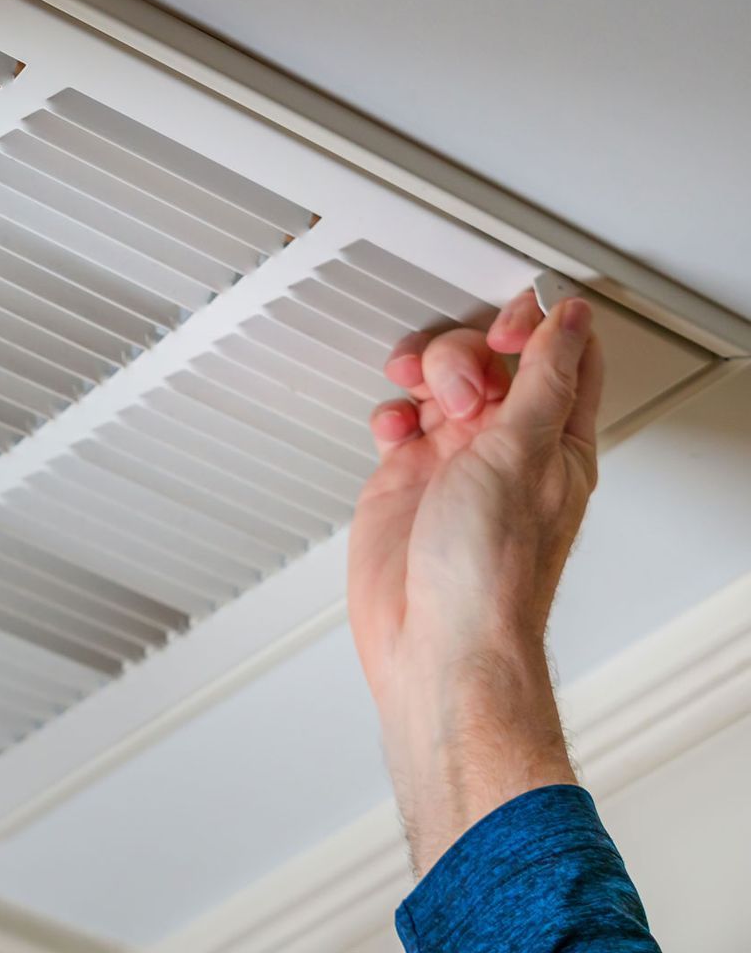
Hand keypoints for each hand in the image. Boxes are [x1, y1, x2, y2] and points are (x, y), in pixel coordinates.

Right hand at [347, 289, 602, 873]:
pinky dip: (390, 412)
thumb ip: (544, 379)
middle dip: (465, 354)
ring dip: (423, 375)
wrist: (433, 640)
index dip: (533, 325)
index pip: (561, 356)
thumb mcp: (523, 454)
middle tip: (458, 391)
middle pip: (490, 358)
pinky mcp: (407, 478)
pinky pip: (398, 418)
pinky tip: (393, 431)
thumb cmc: (489, 573)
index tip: (503, 328)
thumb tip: (569, 320)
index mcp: (556, 439)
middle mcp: (507, 445)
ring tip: (422, 405)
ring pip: (438, 381)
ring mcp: (455, 461)